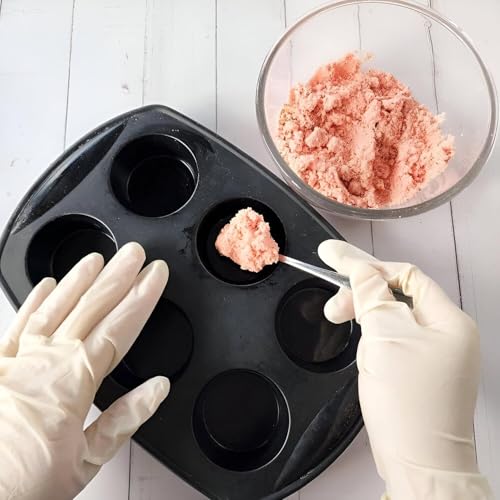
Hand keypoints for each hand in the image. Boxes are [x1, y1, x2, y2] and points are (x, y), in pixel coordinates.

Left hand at [0, 242, 169, 499]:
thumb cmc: (23, 487)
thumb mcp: (86, 462)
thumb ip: (125, 418)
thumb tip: (157, 388)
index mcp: (72, 384)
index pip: (118, 328)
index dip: (141, 298)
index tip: (156, 276)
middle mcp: (43, 364)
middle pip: (89, 309)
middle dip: (117, 277)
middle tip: (134, 253)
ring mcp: (16, 362)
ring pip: (53, 309)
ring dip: (78, 280)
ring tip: (97, 258)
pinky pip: (17, 326)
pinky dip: (33, 302)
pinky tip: (46, 284)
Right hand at [318, 240, 491, 499]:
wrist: (417, 463)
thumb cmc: (406, 398)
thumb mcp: (385, 336)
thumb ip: (371, 295)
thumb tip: (357, 266)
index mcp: (448, 319)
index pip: (405, 276)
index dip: (368, 266)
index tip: (332, 257)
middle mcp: (446, 333)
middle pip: (397, 297)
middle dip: (363, 298)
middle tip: (333, 309)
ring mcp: (434, 354)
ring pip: (391, 320)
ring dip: (367, 323)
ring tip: (352, 343)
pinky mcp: (418, 372)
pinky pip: (392, 341)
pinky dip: (374, 342)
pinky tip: (365, 355)